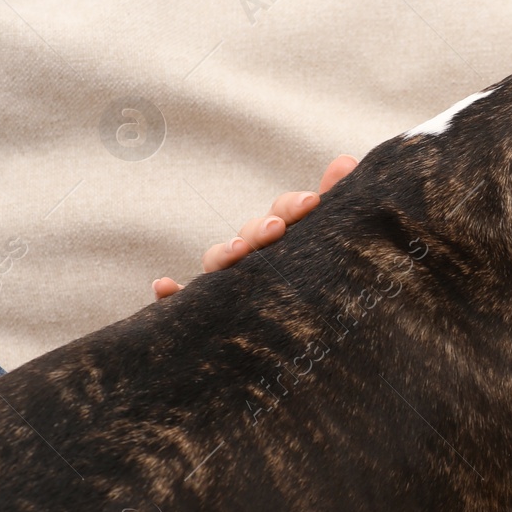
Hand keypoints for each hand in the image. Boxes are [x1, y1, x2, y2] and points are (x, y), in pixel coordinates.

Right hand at [153, 154, 358, 298]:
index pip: (282, 216)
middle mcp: (253, 261)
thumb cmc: (319, 287)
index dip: (291, 206)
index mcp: (283, 244)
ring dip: (223, 253)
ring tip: (237, 251)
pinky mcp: (205, 316)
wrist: (305, 353)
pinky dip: (171, 294)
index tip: (312, 201)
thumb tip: (346, 158)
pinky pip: (182, 305)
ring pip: (218, 264)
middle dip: (261, 229)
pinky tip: (165, 285)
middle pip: (249, 237)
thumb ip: (338, 203)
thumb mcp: (329, 245)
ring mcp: (228, 287)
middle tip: (277, 228)